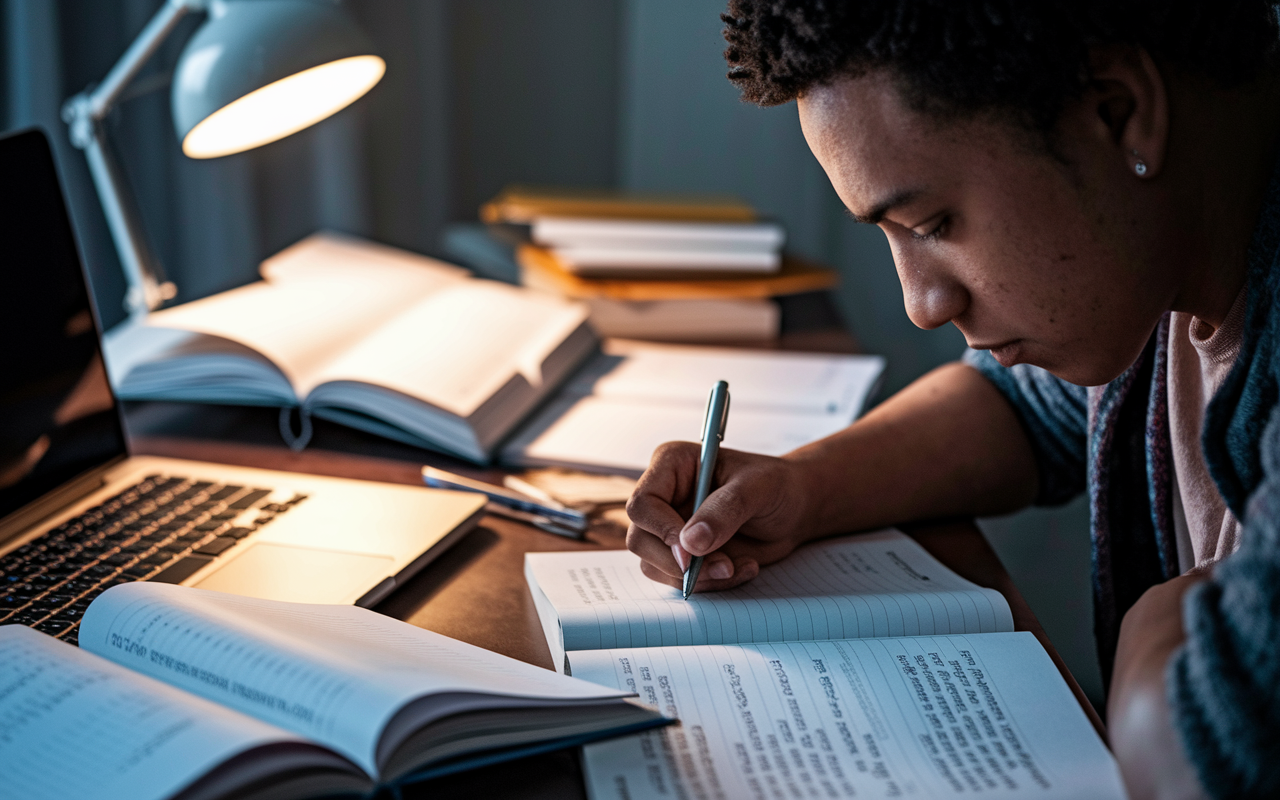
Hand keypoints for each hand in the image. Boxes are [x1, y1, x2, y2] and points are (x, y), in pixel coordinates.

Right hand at [625, 441, 814, 592]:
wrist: (795, 508)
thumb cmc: (777, 485)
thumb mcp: (758, 488)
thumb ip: (725, 511)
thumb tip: (690, 543)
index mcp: (672, 465)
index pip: (643, 503)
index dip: (661, 530)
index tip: (691, 552)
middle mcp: (665, 497)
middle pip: (640, 540)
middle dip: (678, 563)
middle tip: (723, 566)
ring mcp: (671, 527)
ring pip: (655, 565)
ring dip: (697, 577)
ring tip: (736, 567)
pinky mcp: (684, 553)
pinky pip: (678, 580)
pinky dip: (709, 583)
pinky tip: (741, 568)